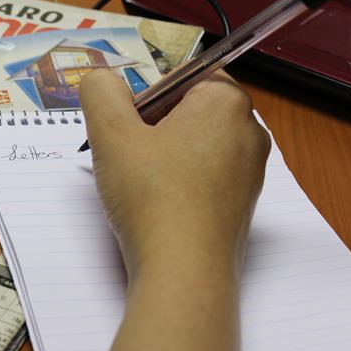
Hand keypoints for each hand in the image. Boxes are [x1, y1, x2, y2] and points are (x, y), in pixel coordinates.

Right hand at [79, 68, 269, 280]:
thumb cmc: (152, 196)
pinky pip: (204, 178)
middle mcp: (249, 131)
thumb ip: (101, 92)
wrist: (183, 273)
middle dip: (153, 128)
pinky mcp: (242, 205)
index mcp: (226, 101)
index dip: (146, 99)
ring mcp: (250, 172)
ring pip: (193, 146)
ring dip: (161, 157)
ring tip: (140, 185)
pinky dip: (178, 184)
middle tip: (128, 157)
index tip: (129, 129)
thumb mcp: (111, 132)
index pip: (181, 77)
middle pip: (188, 111)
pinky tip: (157, 206)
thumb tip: (102, 80)